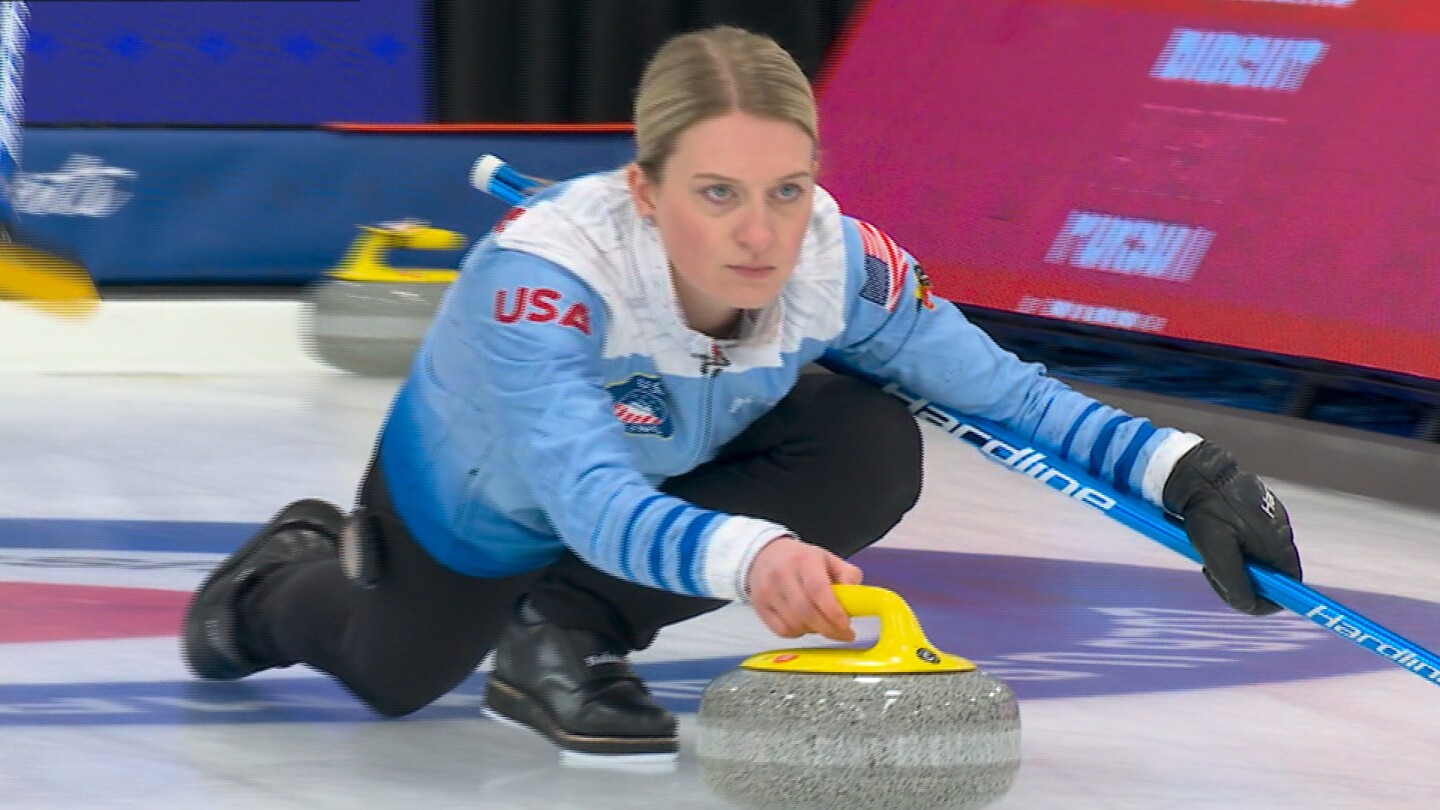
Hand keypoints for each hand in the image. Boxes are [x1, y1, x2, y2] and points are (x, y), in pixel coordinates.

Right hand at [746, 535, 863, 640]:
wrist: (764, 554)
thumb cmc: (802, 560)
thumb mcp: (828, 559)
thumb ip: (848, 576)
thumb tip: (857, 600)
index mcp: (804, 560)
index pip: (818, 590)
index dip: (833, 612)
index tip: (847, 626)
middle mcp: (782, 574)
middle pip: (806, 612)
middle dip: (828, 629)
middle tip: (844, 634)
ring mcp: (767, 591)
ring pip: (794, 624)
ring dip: (813, 631)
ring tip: (822, 624)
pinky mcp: (759, 605)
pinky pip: (781, 630)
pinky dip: (797, 633)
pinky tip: (804, 624)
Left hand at [1163, 441, 1302, 614]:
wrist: (1198, 472)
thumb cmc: (1207, 511)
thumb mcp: (1216, 554)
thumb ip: (1235, 584)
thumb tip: (1250, 605)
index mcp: (1278, 544)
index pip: (1290, 585)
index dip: (1269, 599)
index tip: (1241, 598)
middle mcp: (1281, 533)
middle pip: (1271, 574)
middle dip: (1243, 580)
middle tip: (1213, 570)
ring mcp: (1271, 520)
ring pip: (1257, 557)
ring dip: (1234, 562)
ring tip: (1209, 549)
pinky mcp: (1258, 511)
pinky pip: (1249, 540)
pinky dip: (1232, 546)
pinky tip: (1212, 535)